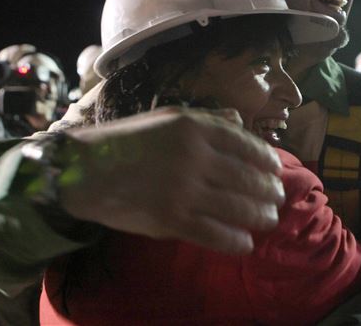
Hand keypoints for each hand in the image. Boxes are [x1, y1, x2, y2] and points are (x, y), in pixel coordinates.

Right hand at [57, 106, 285, 253]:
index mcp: (194, 128)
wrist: (82, 170)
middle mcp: (194, 157)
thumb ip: (207, 119)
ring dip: (260, 215)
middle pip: (248, 177)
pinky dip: (235, 240)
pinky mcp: (171, 219)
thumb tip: (239, 119)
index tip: (276, 168)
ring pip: (238, 207)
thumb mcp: (166, 118)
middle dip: (269, 191)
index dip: (267, 159)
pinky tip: (245, 243)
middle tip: (278, 197)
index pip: (245, 144)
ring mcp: (184, 190)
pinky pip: (214, 233)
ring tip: (269, 219)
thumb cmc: (126, 141)